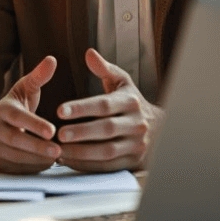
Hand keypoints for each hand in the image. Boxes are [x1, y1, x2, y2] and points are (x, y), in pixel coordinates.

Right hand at [0, 55, 61, 173]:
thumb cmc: (16, 107)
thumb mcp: (24, 89)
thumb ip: (38, 76)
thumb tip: (52, 59)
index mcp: (2, 109)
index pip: (18, 117)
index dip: (34, 124)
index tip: (53, 130)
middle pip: (16, 140)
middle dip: (38, 147)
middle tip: (59, 150)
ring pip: (17, 158)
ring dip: (39, 160)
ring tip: (59, 158)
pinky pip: (18, 170)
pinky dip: (34, 169)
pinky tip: (48, 165)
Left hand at [56, 49, 163, 171]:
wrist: (161, 128)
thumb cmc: (131, 101)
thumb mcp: (122, 82)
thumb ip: (104, 69)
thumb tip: (89, 53)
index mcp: (130, 101)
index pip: (104, 105)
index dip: (81, 108)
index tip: (59, 110)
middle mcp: (136, 123)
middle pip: (106, 129)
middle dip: (81, 132)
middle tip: (58, 134)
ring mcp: (136, 144)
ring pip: (107, 151)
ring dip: (81, 153)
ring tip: (59, 150)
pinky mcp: (133, 161)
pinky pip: (108, 166)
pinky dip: (88, 165)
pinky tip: (69, 161)